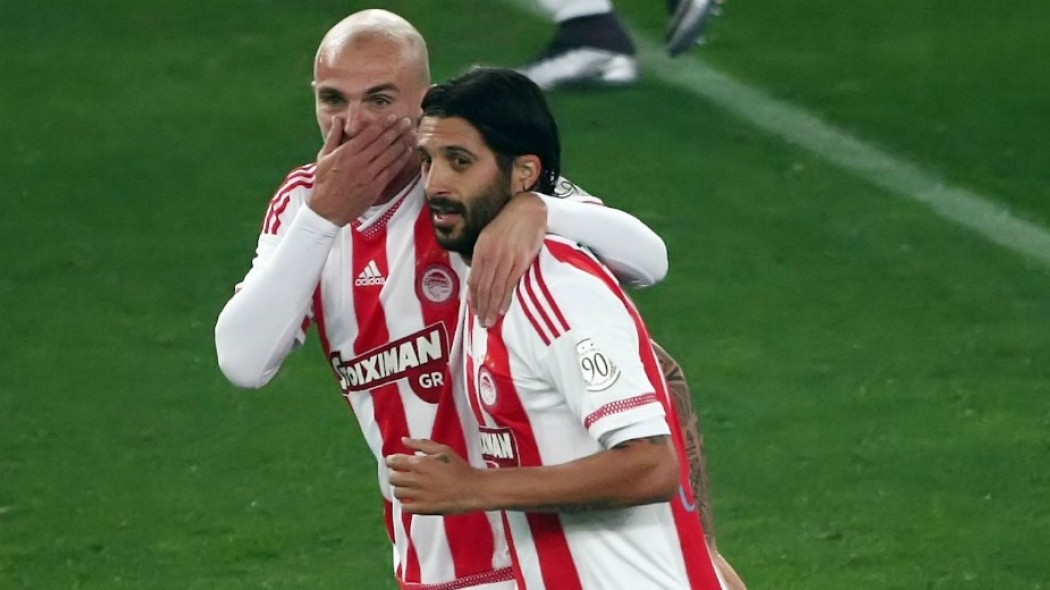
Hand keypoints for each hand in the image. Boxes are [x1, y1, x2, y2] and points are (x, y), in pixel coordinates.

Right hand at [309, 115, 415, 225]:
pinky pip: (392, 170)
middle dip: (396, 130)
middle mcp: (360, 162)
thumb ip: (333, 136)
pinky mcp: (376, 187)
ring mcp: (369, 175)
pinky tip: (408, 152)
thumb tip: (339, 118)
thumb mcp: (324, 157)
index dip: (383, 124)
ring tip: (412, 134)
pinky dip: (401, 160)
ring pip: (390, 155)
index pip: (369, 134)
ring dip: (403, 143)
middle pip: (383, 142)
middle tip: (407, 122)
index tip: (393, 117)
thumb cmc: (325, 182)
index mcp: (346, 152)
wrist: (328, 209)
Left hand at [386, 438, 482, 513]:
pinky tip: (414, 500)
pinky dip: (407, 504)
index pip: (393, 461)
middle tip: (403, 476)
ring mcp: (419, 495)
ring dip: (401, 490)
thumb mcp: (443, 450)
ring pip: (397, 493)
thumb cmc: (459, 467)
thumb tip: (403, 440)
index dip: (391, 462)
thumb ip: (421, 443)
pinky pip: (405, 508)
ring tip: (409, 489)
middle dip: (396, 476)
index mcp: (419, 463)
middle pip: (393, 478)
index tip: (394, 463)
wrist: (472, 489)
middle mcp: (416, 478)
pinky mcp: (423, 508)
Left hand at [469, 192, 546, 326]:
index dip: (473, 298)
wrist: (528, 209)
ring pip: (495, 288)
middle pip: (483, 287)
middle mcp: (490, 255)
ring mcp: (505, 258)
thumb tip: (478, 276)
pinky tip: (503, 308)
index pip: (474, 280)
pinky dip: (505, 298)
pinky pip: (510, 283)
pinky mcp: (520, 260)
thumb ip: (482, 256)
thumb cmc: (508, 223)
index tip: (474, 311)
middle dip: (482, 307)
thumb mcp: (488, 236)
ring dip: (492, 307)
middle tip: (483, 323)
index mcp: (480, 250)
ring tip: (491, 321)